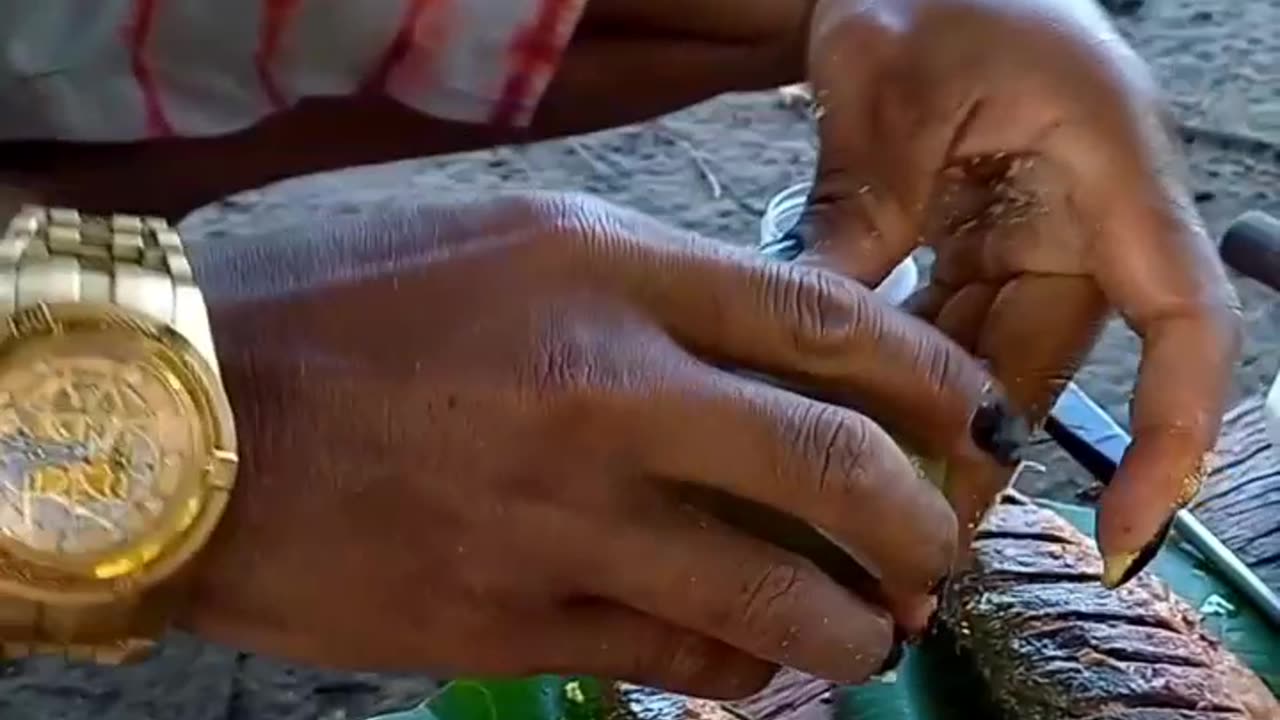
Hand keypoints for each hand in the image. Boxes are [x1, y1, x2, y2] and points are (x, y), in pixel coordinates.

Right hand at [181, 193, 1003, 696]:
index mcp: (605, 272)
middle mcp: (604, 389)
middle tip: (947, 539)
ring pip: (774, 593)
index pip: (825, 321)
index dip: (932, 375)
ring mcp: (561, 517)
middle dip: (926, 516)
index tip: (980, 417)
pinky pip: (677, 662)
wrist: (190, 421)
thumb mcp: (512, 242)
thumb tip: (782, 350)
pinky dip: (744, 672)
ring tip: (882, 626)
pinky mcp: (512, 620)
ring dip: (860, 622)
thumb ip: (655, 286)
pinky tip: (761, 668)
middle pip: (832, 461)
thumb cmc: (348, 306)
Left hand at [790, 0, 1240, 583]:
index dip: (1171, 433)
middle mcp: (1085, 222)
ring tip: (864, 500)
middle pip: (1045, 365)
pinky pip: (947, 327)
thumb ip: (864, 211)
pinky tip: (845, 419)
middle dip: (979, 455)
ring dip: (930, 425)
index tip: (1130, 529)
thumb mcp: (889, 91)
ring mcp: (1030, 238)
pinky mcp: (978, 244)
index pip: (1182, 321)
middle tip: (906, 541)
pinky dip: (899, 372)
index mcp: (1110, 173)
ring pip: (987, 360)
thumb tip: (812, 336)